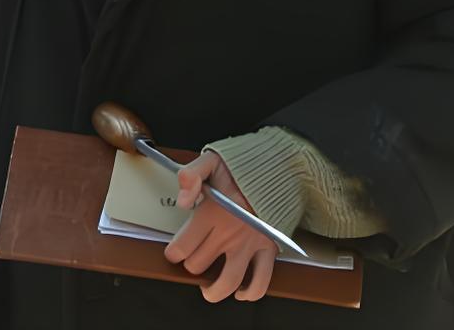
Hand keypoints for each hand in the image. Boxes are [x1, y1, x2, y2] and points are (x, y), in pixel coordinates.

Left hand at [162, 150, 276, 302]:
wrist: (280, 168)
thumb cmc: (244, 166)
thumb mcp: (212, 160)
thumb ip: (191, 175)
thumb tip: (182, 201)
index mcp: (212, 213)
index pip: (182, 248)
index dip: (173, 253)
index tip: (175, 250)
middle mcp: (229, 233)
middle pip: (198, 266)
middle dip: (191, 265)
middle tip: (192, 259)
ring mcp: (250, 244)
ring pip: (227, 282)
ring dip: (213, 291)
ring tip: (207, 287)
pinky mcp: (269, 249)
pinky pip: (260, 282)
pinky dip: (249, 293)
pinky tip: (240, 291)